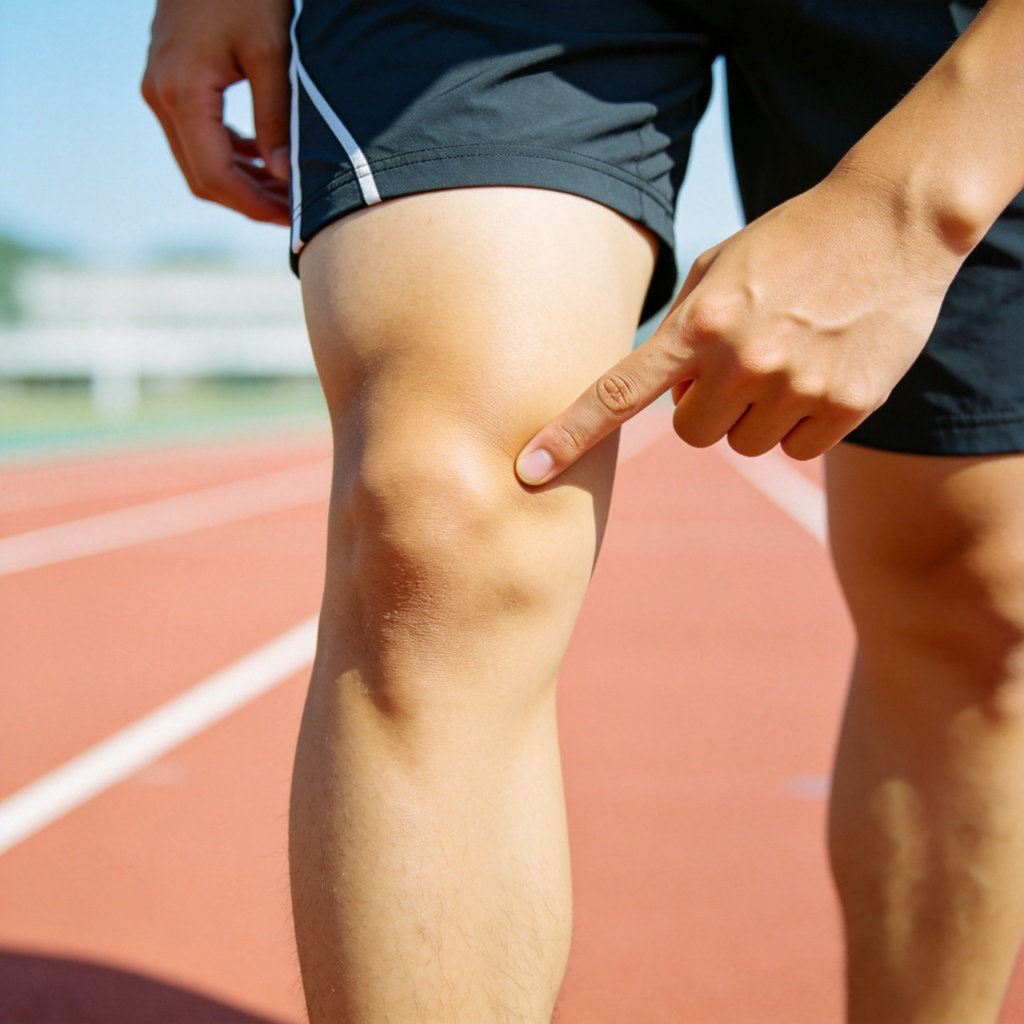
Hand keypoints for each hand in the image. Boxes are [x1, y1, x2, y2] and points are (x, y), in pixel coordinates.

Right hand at [142, 0, 292, 224]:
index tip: (292, 219)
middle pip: (202, 175)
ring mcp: (160, 86)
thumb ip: (276, 117)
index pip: (214, 175)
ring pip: (198, 158)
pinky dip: (231, 155)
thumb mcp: (274, 53)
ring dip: (241, 181)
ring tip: (286, 194)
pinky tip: (266, 161)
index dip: (253, 206)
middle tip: (295, 215)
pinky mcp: (171, 78)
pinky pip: (198, 133)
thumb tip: (283, 177)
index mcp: (182, 91)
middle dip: (249, 201)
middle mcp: (161, 93)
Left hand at [515, 166, 960, 484]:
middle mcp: (743, 360)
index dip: (570, 434)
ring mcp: (798, 386)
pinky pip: (797, 449)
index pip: (620, 392)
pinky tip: (822, 371)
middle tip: (739, 361)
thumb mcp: (719, 267)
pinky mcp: (847, 406)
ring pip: (746, 444)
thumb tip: (670, 400)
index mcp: (700, 323)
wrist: (893, 222)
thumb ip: (682, 332)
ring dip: (755, 414)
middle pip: (693, 433)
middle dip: (705, 408)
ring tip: (788, 356)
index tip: (529, 469)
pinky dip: (802, 422)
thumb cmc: (791, 242)